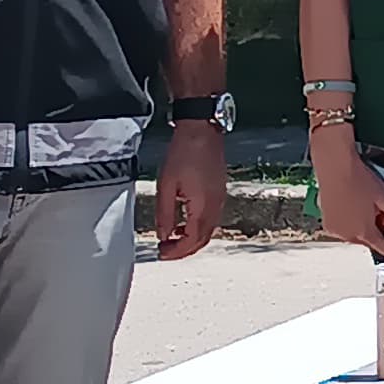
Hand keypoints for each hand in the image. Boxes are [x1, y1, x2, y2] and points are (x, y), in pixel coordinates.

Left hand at [151, 121, 228, 260]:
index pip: (192, 240)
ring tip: (171, 238)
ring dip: (191, 239)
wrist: (202, 131)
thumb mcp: (166, 185)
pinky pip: (211, 218)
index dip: (177, 251)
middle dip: (185, 249)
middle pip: (203, 239)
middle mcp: (216, 205)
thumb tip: (163, 235)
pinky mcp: (219, 191)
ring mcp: (220, 198)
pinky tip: (184, 222)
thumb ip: (165, 214)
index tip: (162, 253)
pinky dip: (198, 227)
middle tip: (166, 250)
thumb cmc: (184, 153)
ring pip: (209, 230)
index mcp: (203, 206)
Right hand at [307, 127, 383, 257]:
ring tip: (365, 204)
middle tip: (380, 210)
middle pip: (370, 241)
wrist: (335, 168)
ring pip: (355, 235)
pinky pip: (343, 228)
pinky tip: (353, 205)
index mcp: (364, 232)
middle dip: (377, 229)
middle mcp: (348, 235)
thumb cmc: (358, 179)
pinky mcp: (326, 223)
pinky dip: (349, 221)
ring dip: (362, 226)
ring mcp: (335, 229)